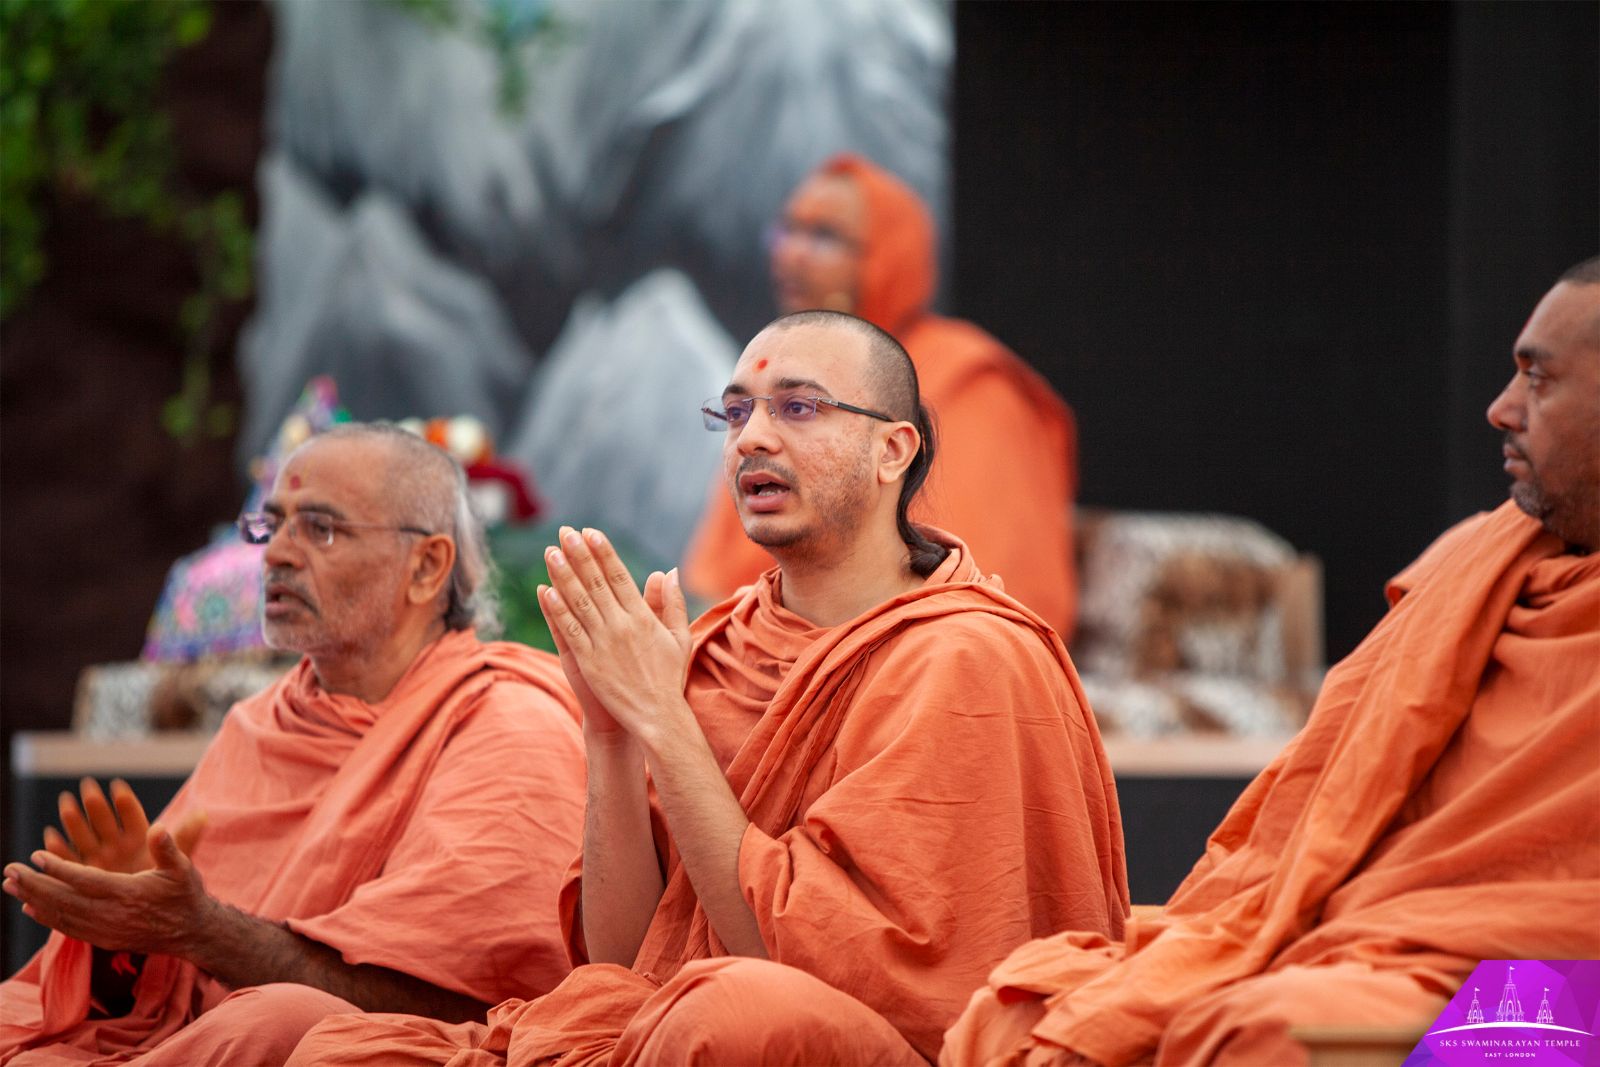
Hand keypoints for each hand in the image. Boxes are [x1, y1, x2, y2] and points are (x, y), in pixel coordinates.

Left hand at [4, 824, 215, 955]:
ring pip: (61, 915)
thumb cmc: (186, 894)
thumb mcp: (183, 868)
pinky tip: (29, 908)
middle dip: (33, 885)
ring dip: (33, 900)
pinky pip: (68, 929)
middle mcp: (112, 915)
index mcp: (128, 893)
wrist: (193, 932)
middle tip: (8, 871)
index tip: (34, 857)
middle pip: (63, 899)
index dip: (57, 869)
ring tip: (10, 886)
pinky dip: (46, 918)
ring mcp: (105, 931)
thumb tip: (157, 828)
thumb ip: (168, 848)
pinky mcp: (103, 940)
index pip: (84, 880)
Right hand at [43, 777, 206, 874]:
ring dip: (75, 820)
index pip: (132, 817)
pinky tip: (50, 838)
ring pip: (84, 835)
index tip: (119, 786)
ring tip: (67, 804)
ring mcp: (98, 858)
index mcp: (139, 839)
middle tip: (87, 786)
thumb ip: (185, 837)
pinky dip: (61, 849)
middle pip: (105, 821)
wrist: (149, 911)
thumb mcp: (177, 860)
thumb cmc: (165, 883)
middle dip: (96, 805)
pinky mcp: (84, 874)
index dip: (126, 803)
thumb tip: (203, 813)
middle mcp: (117, 845)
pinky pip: (70, 859)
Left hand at [538, 526, 692, 745]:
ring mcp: (603, 643)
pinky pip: (569, 631)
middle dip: (579, 555)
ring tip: (551, 552)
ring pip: (578, 602)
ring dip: (563, 575)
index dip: (603, 553)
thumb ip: (671, 603)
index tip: (590, 532)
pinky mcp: (588, 662)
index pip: (619, 576)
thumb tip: (668, 571)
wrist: (656, 716)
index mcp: (643, 618)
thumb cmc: (669, 677)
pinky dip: (557, 610)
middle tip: (565, 532)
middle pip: (596, 582)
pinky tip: (545, 591)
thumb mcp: (679, 637)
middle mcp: (621, 626)